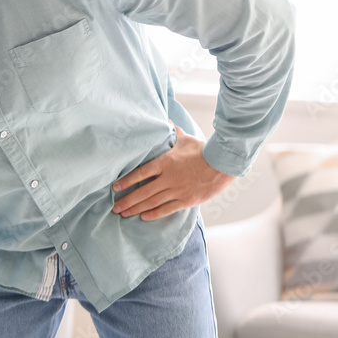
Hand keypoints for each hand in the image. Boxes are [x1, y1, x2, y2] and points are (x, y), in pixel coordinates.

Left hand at [110, 125, 235, 220]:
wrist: (223, 164)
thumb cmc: (203, 150)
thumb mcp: (185, 139)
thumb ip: (173, 132)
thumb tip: (167, 120)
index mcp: (165, 162)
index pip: (140, 173)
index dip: (126, 181)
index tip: (115, 187)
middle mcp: (168, 178)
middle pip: (143, 192)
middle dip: (127, 201)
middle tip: (114, 208)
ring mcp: (177, 190)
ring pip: (152, 202)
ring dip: (136, 209)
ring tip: (124, 213)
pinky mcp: (187, 200)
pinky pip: (167, 209)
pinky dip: (154, 214)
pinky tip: (144, 217)